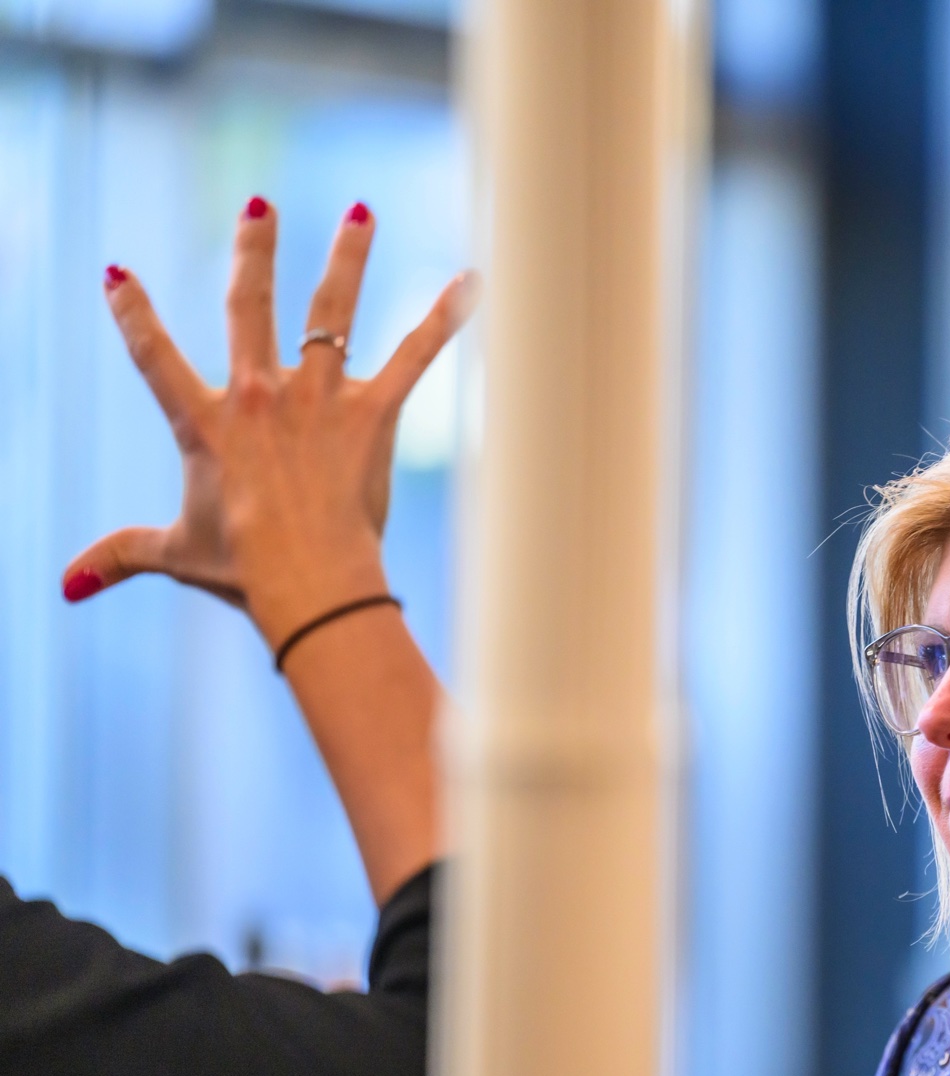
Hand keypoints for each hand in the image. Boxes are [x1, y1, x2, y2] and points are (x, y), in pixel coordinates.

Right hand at [65, 196, 475, 653]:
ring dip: (348, 258)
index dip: (133, 314)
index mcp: (206, 422)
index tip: (116, 272)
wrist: (310, 579)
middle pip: (249, 305)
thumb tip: (67, 584)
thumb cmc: (244, 569)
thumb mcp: (175, 554)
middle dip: (253, 250)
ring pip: (331, 309)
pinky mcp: (373, 412)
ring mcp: (319, 397)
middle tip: (260, 204)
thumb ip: (121, 554)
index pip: (155, 355)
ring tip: (361, 212)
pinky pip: (414, 355)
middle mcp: (259, 395)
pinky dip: (443, 318)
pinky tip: (469, 283)